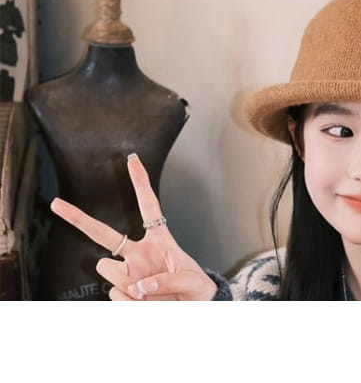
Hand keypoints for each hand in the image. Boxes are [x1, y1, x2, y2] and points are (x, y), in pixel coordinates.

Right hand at [51, 153, 217, 300]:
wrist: (193, 310)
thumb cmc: (194, 289)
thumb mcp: (191, 280)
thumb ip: (168, 280)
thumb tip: (139, 285)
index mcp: (159, 240)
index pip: (148, 206)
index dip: (140, 183)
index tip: (132, 160)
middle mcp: (137, 254)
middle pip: (102, 234)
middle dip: (78, 218)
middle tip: (57, 204)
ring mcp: (127, 273)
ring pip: (107, 269)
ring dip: (126, 282)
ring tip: (150, 293)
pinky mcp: (122, 293)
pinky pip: (116, 295)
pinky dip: (131, 303)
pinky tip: (145, 303)